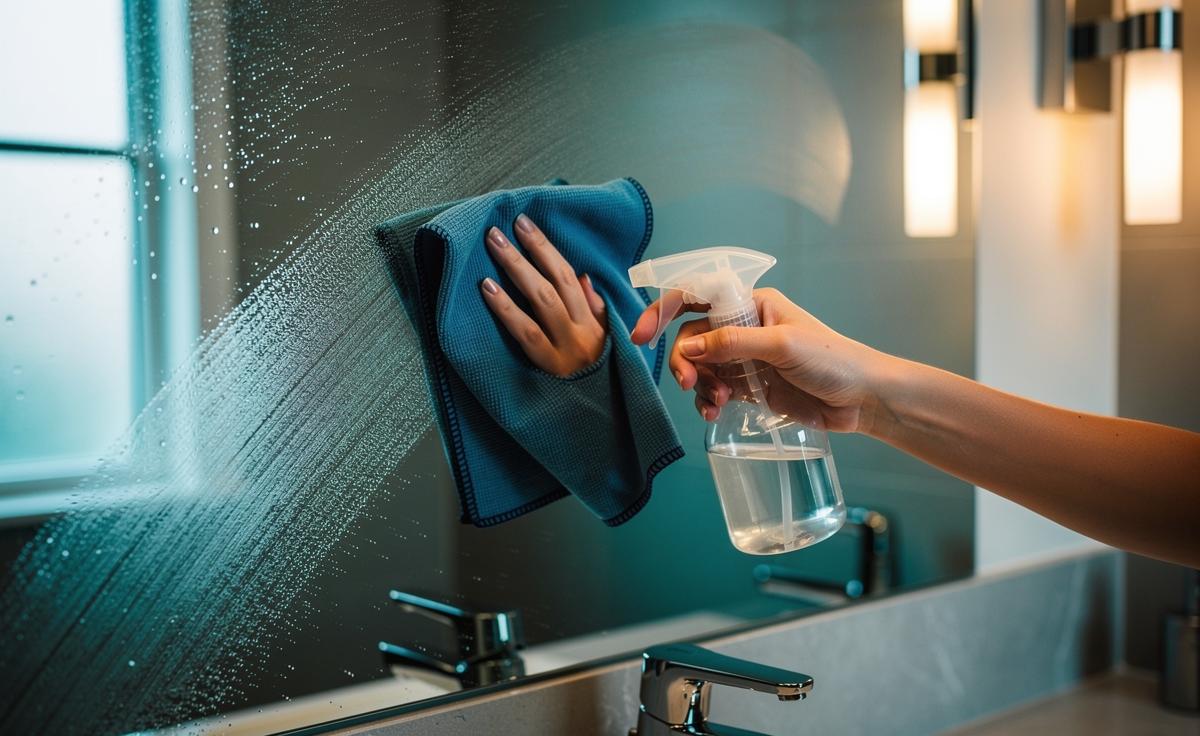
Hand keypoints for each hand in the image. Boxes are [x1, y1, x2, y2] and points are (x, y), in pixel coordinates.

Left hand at [479, 214, 607, 376]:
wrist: (605, 425)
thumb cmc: (600, 381)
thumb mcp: (607, 342)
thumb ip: (595, 309)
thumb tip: (582, 277)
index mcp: (594, 322)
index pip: (569, 276)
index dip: (547, 248)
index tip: (526, 224)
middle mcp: (582, 331)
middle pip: (555, 282)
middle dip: (529, 250)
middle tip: (501, 229)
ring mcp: (566, 349)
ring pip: (542, 301)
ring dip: (516, 270)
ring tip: (494, 247)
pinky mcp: (549, 368)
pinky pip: (527, 334)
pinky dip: (506, 309)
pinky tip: (487, 290)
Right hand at [631, 288, 889, 432]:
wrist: (862, 398)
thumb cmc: (833, 359)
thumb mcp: (782, 345)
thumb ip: (733, 344)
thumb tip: (689, 347)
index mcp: (751, 304)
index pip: (697, 297)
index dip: (663, 311)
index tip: (641, 335)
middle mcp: (744, 328)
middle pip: (692, 338)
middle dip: (684, 360)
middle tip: (688, 383)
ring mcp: (745, 358)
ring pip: (700, 367)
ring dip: (698, 385)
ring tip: (715, 404)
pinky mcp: (749, 386)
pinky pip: (714, 390)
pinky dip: (707, 401)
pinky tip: (714, 413)